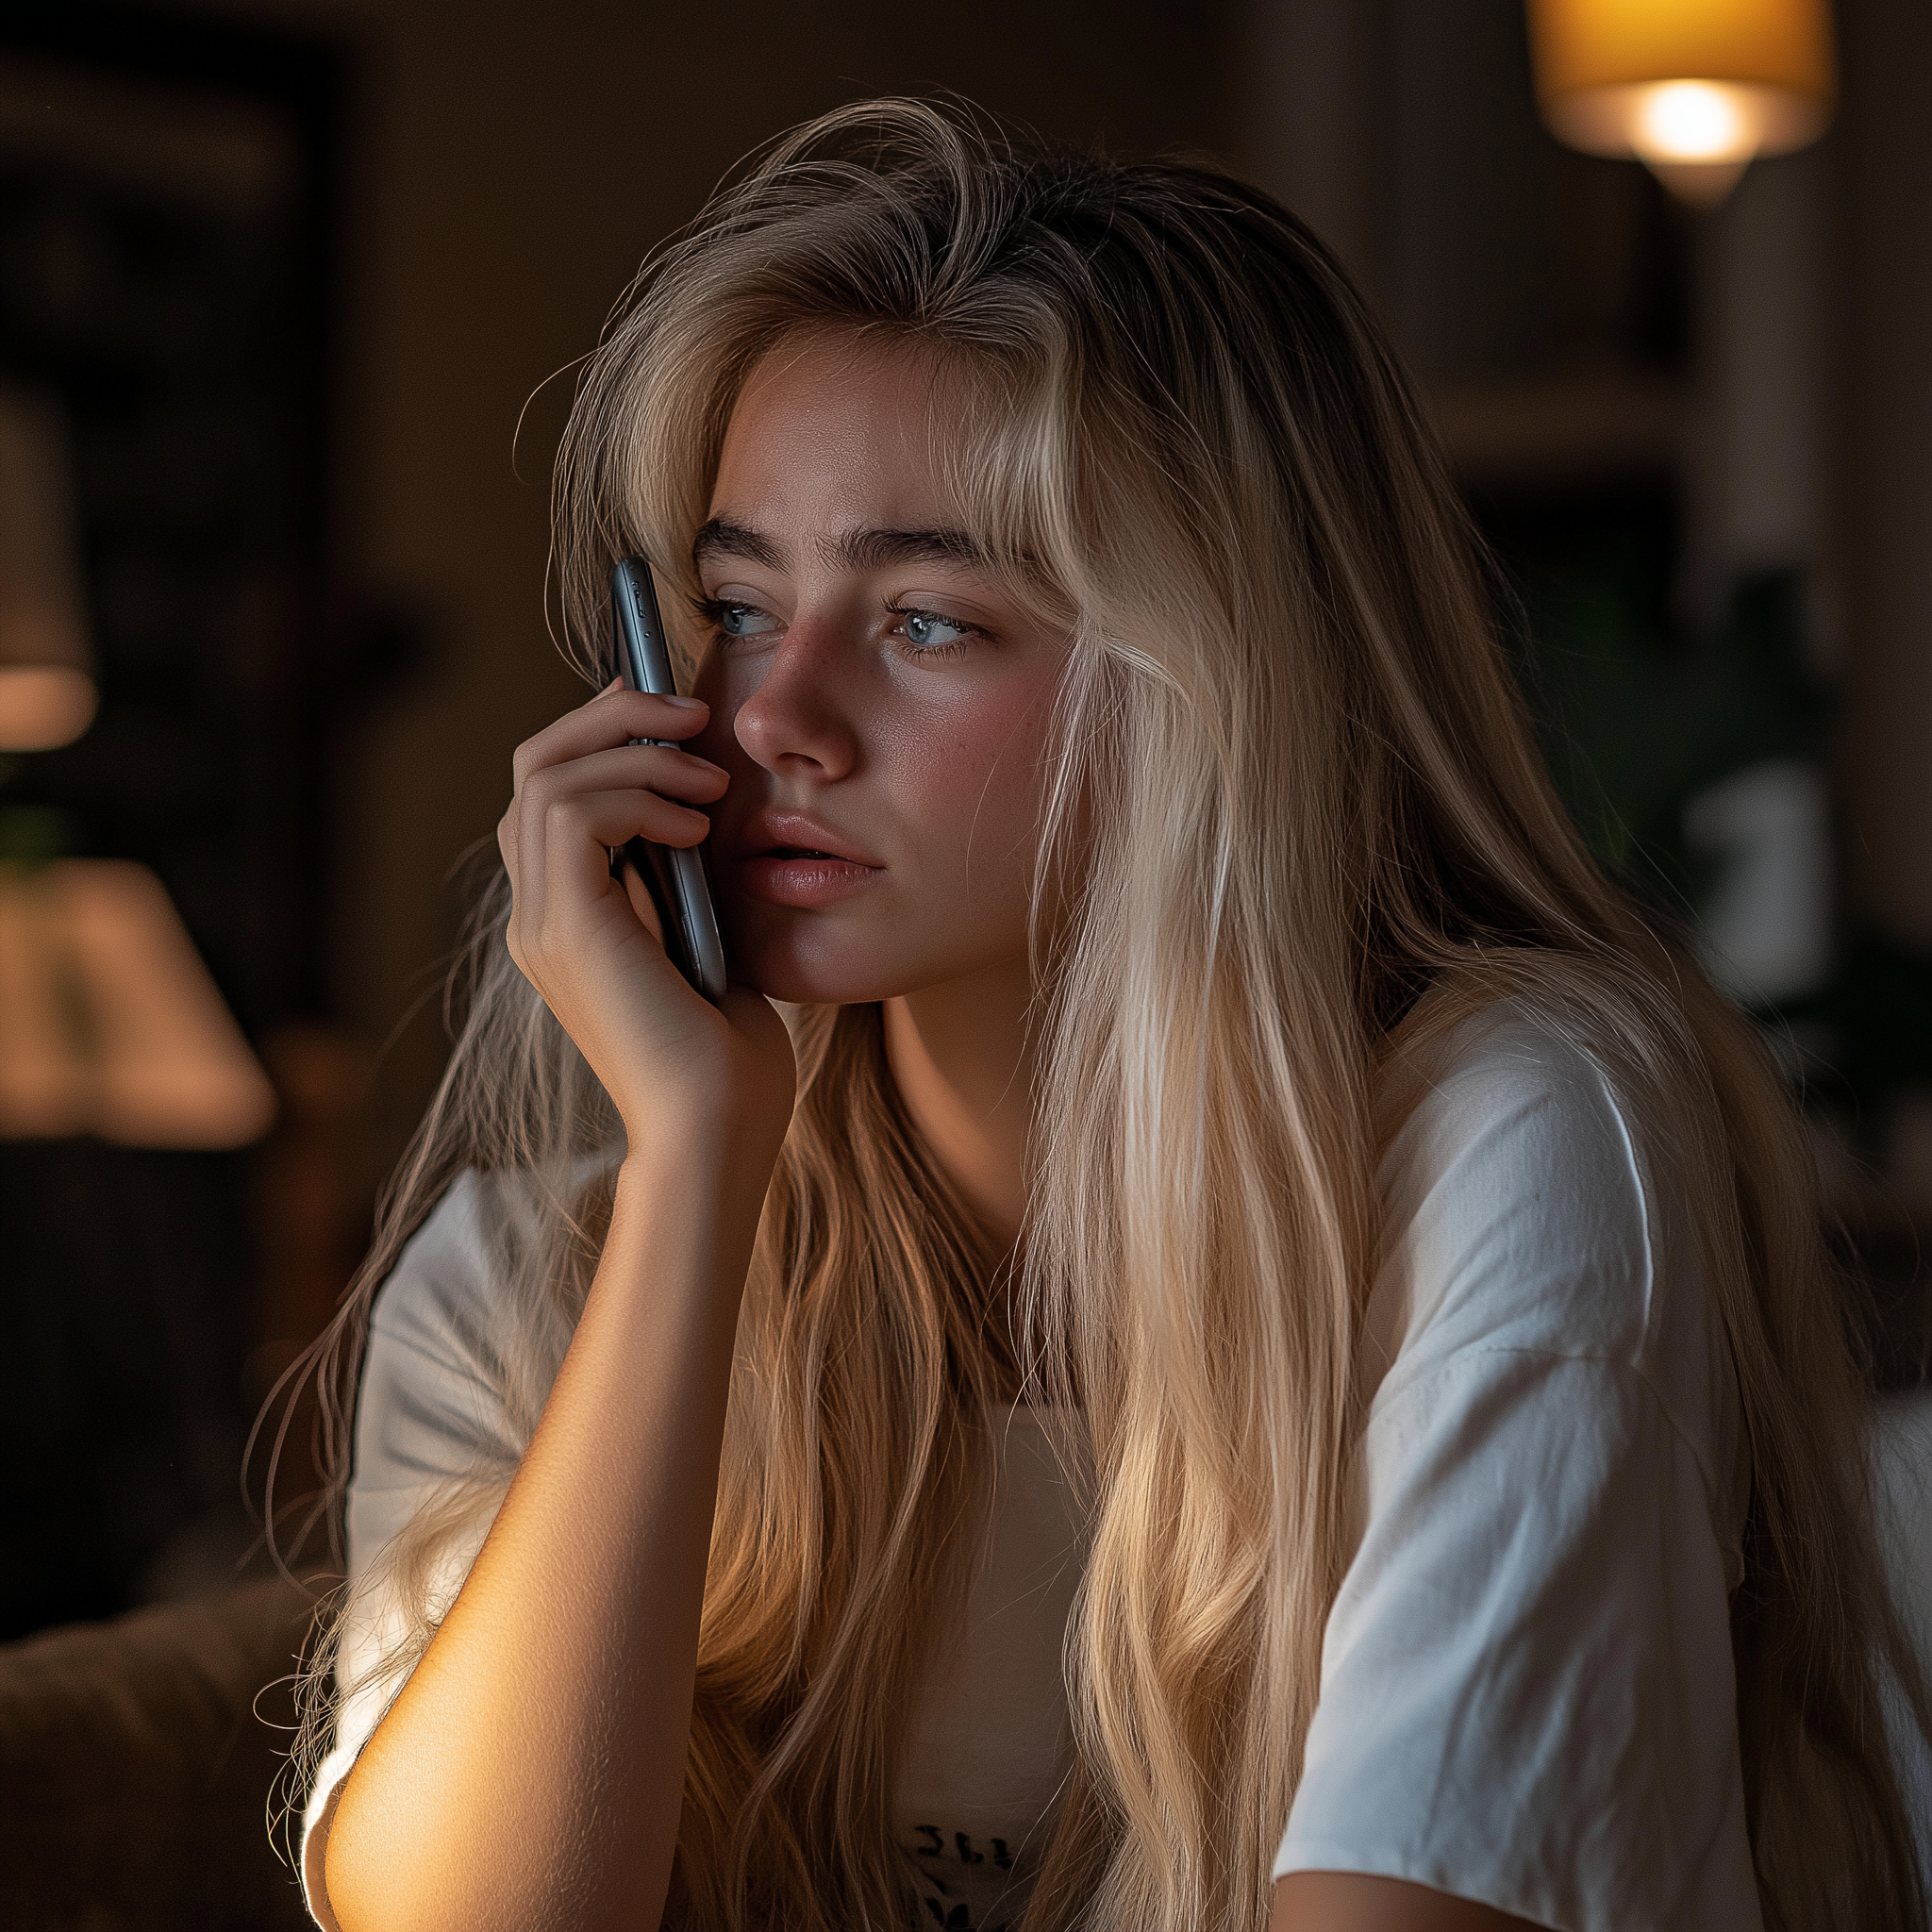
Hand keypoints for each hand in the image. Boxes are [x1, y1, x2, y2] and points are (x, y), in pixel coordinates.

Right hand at [497, 683, 794, 1153]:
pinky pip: (576, 812)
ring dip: (637, 753)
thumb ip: (687, 884)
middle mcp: (537, 917)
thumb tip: (698, 810)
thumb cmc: (730, 1061)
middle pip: (536, 767)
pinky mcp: (568, 929)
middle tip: (690, 711)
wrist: (717, 1133)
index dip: (603, 736)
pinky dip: (639, 795)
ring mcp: (542, 924)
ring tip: (709, 780)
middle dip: (612, 717)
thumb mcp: (710, 945)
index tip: (672, 711)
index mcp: (565, 921)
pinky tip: (696, 828)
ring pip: (548, 776)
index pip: (552, 793)